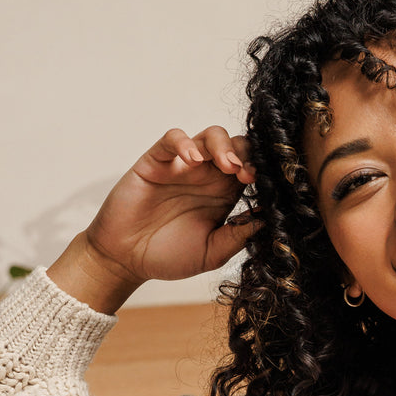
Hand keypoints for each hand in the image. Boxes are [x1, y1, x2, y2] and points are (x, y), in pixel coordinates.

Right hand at [50, 126, 259, 311]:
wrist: (126, 260)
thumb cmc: (168, 257)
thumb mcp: (212, 253)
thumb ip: (238, 236)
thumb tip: (268, 220)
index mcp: (224, 195)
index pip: (250, 169)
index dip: (260, 171)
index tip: (263, 185)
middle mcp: (206, 176)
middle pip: (235, 146)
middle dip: (246, 154)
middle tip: (247, 174)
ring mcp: (182, 166)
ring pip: (209, 136)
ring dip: (223, 145)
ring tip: (227, 165)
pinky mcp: (156, 161)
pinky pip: (172, 139)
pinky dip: (184, 143)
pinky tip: (192, 160)